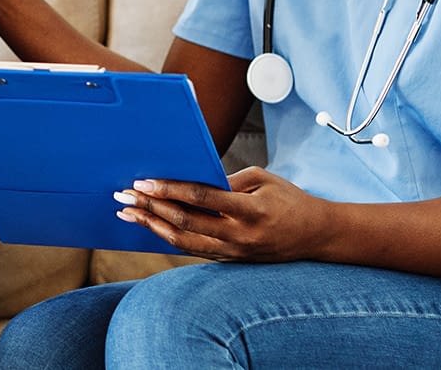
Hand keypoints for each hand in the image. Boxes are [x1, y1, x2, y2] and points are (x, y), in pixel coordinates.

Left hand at [113, 167, 332, 262]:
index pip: (202, 198)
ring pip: (183, 242)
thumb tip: (188, 181)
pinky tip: (150, 225)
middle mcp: (240, 236)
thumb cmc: (289, 200)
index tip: (144, 181)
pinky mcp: (230, 260)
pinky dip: (168, 237)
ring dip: (151, 226)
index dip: (170, 190)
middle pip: (185, 223)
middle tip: (124, 195)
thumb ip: (226, 180)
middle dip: (150, 207)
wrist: (316, 236)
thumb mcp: (263, 179)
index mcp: (251, 210)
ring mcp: (234, 252)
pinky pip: (193, 250)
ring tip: (128, 213)